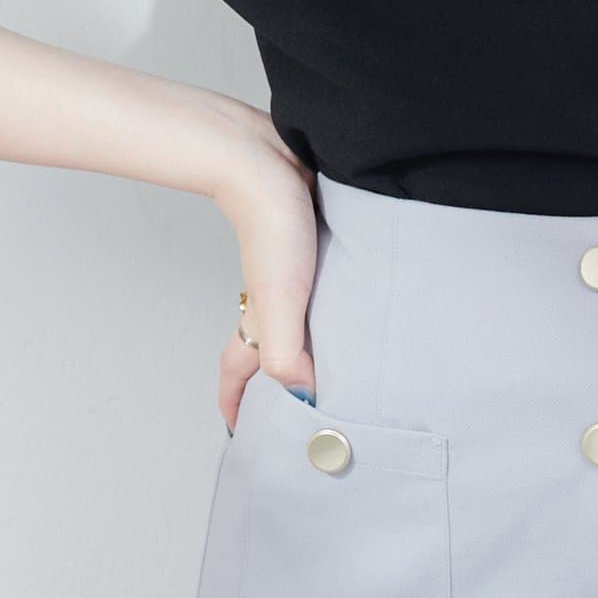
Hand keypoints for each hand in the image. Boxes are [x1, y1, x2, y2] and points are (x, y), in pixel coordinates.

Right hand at [211, 118, 319, 434]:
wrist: (270, 159)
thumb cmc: (271, 225)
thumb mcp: (280, 300)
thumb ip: (284, 351)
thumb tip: (305, 395)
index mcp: (259, 320)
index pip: (238, 374)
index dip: (238, 407)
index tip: (245, 438)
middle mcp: (272, 302)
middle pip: (268, 353)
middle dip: (281, 384)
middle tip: (309, 411)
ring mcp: (293, 274)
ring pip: (299, 321)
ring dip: (315, 344)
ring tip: (346, 366)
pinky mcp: (315, 246)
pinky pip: (322, 289)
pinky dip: (334, 305)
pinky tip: (359, 305)